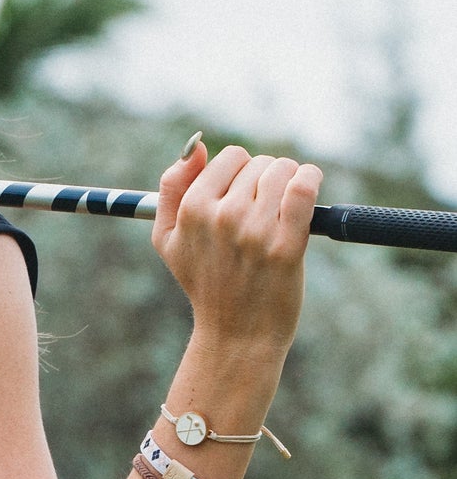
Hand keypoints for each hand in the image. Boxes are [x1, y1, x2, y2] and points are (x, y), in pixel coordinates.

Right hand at [151, 139, 322, 353]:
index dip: (241, 171)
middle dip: (267, 177)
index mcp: (191, 210)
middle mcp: (221, 217)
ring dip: (292, 177)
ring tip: (289, 199)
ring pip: (282, 172)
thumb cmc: (203, 282)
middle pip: (258, 164)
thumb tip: (196, 145)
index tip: (246, 191)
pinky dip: (311, 179)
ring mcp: (255, 232)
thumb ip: (171, 187)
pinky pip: (303, 191)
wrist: (235, 333)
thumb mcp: (167, 237)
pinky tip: (310, 183)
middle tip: (267, 204)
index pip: (229, 158)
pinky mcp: (287, 246)